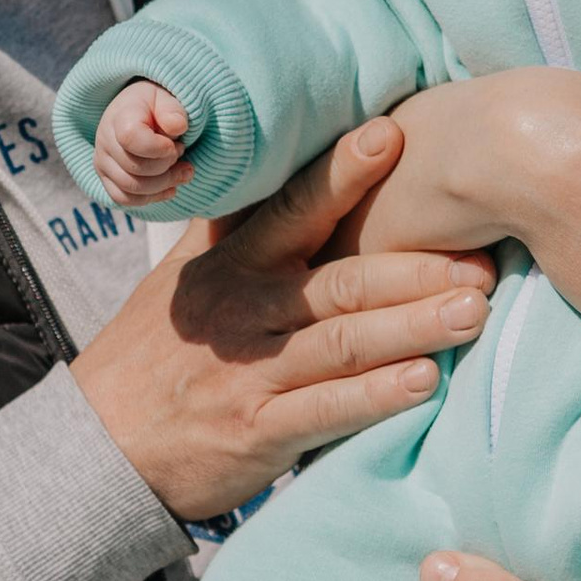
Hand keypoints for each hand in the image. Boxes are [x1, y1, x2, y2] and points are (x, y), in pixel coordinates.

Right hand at [72, 115, 494, 521]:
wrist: (98, 445)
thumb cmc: (155, 351)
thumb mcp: (184, 274)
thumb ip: (237, 225)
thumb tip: (285, 158)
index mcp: (232, 262)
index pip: (292, 205)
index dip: (342, 170)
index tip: (395, 135)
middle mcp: (245, 308)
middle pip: (340, 279)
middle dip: (414, 265)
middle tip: (482, 255)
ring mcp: (253, 371)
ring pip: (344, 341)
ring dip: (414, 325)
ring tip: (475, 312)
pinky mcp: (257, 431)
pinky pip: (326, 410)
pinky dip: (377, 396)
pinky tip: (424, 382)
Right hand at [95, 78, 190, 205]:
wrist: (137, 110)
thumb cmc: (155, 105)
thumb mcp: (167, 98)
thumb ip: (173, 111)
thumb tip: (178, 128)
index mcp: (119, 116)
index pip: (131, 138)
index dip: (159, 148)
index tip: (176, 143)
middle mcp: (105, 140)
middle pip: (134, 168)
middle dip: (167, 166)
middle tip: (182, 152)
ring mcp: (103, 162)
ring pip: (131, 188)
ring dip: (163, 185)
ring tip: (183, 171)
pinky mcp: (107, 179)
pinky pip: (125, 199)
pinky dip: (151, 198)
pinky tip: (171, 188)